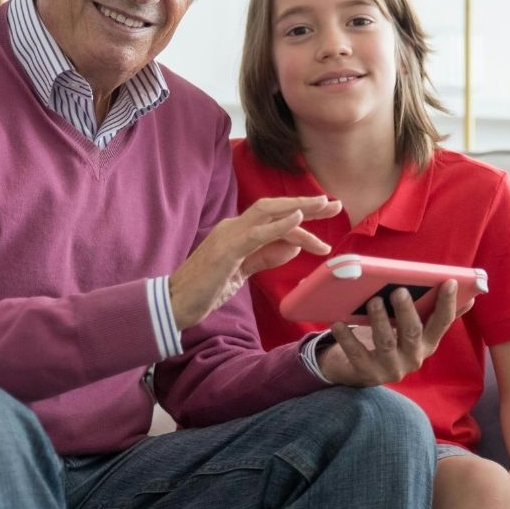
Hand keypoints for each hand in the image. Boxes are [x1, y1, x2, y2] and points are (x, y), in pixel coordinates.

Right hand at [168, 196, 341, 329]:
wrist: (174, 304)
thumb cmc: (204, 290)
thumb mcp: (241, 272)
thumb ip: (264, 257)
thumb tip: (292, 247)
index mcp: (236, 232)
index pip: (273, 217)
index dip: (300, 215)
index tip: (325, 216)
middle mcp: (232, 227)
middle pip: (274, 208)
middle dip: (305, 204)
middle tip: (334, 205)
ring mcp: (228, 236)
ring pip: (268, 213)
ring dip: (298, 209)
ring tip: (324, 207)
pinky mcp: (226, 251)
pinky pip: (257, 233)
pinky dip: (279, 225)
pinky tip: (298, 220)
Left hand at [316, 280, 457, 385]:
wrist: (357, 370)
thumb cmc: (389, 340)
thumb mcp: (413, 329)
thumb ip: (435, 314)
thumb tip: (470, 297)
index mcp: (427, 344)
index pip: (442, 323)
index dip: (448, 303)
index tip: (449, 282)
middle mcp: (413, 358)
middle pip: (413, 332)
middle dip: (407, 311)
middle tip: (398, 290)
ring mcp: (391, 368)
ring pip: (386, 342)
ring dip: (380, 320)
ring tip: (372, 301)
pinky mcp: (367, 373)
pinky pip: (357, 354)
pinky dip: (347, 338)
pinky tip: (339, 323)